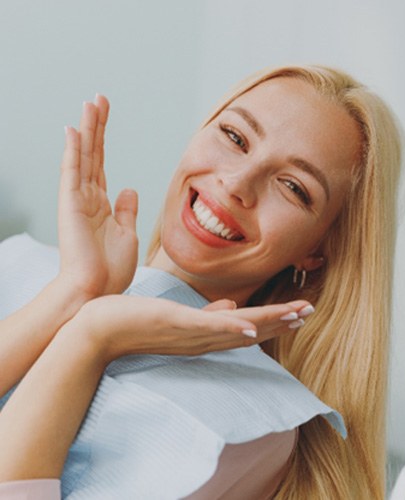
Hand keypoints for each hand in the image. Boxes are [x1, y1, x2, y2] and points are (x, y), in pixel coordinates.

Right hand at [57, 95, 138, 297]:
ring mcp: (78, 200)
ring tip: (91, 104)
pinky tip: (74, 129)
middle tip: (99, 99)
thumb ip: (127, 210)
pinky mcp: (71, 206)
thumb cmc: (111, 269)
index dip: (104, 141)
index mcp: (103, 205)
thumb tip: (129, 188)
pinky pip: (72, 172)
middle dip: (97, 126)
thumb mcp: (127, 234)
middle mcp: (88, 198)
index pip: (102, 165)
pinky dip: (73, 151)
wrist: (96, 292)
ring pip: (84, 157)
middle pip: (94, 155)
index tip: (105, 116)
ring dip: (88, 130)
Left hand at [72, 295, 314, 362]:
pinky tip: (253, 328)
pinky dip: (231, 329)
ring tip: (295, 314)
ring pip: (238, 329)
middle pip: (251, 331)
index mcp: (205, 335)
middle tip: (309, 312)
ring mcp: (191, 334)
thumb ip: (208, 315)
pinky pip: (208, 328)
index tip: (298, 313)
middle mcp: (203, 339)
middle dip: (281, 321)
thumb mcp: (178, 317)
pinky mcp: (175, 324)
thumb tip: (232, 307)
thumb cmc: (137, 321)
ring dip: (268, 322)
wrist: (98, 330)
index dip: (275, 321)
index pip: (248, 329)